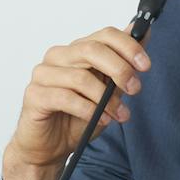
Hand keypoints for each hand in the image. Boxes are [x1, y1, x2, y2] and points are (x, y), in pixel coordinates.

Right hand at [2, 26, 151, 179]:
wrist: (50, 148)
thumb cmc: (77, 118)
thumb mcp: (108, 91)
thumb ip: (122, 64)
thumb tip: (143, 32)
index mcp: (75, 51)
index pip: (104, 35)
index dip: (128, 47)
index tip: (145, 65)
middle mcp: (57, 57)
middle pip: (92, 49)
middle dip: (119, 69)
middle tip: (134, 88)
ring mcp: (43, 74)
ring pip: (80, 77)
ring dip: (106, 100)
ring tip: (118, 115)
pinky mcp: (34, 95)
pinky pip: (65, 98)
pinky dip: (88, 110)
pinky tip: (99, 121)